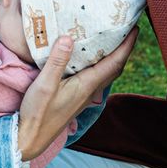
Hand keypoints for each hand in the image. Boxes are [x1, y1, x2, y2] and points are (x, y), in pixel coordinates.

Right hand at [18, 28, 138, 160]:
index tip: (135, 28)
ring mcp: (84, 97)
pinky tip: (90, 60)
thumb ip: (57, 61)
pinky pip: (96, 79)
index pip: (114, 63)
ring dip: (113, 58)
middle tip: (126, 30)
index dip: (127, 45)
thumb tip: (69, 38)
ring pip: (106, 74)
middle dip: (123, 49)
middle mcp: (90, 91)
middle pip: (115, 68)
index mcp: (87, 85)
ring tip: (112, 41)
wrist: (31, 138)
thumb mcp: (44, 84)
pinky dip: (100, 66)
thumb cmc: (37, 113)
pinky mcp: (77, 99)